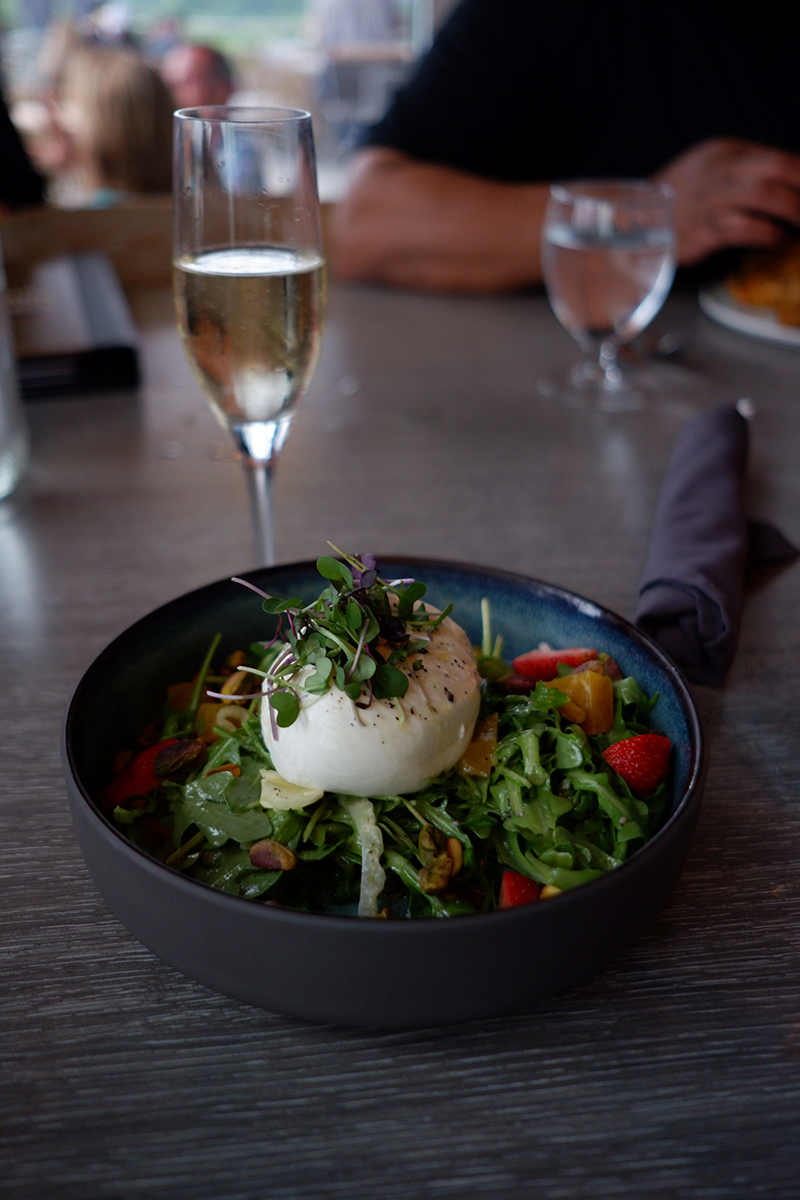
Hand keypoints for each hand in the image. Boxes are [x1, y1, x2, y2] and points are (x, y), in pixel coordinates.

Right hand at [656, 138, 799, 264]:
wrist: (630, 223)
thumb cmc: (679, 202)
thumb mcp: (712, 174)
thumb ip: (747, 174)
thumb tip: (789, 186)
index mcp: (725, 152)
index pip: (779, 158)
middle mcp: (717, 171)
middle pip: (776, 171)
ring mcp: (706, 200)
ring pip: (762, 196)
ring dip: (792, 211)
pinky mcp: (699, 231)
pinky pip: (742, 227)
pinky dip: (767, 233)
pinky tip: (777, 240)